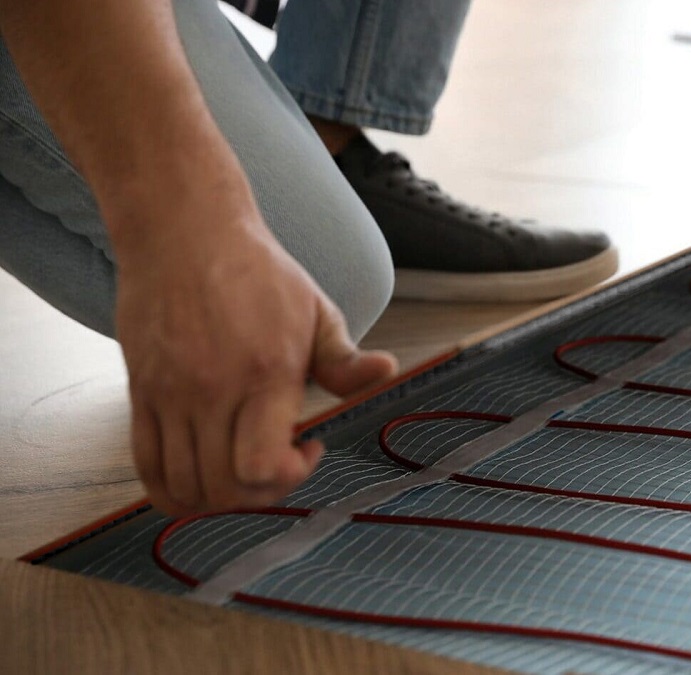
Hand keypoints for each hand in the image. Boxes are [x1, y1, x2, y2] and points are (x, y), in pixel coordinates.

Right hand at [114, 191, 397, 516]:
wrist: (184, 233)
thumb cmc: (258, 274)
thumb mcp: (316, 312)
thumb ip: (346, 361)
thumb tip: (387, 372)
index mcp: (265, 373)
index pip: (261, 465)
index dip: (289, 477)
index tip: (308, 447)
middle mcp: (211, 390)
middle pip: (224, 487)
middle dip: (260, 493)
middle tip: (278, 462)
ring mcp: (169, 395)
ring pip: (183, 486)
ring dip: (218, 499)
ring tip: (242, 469)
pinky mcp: (140, 394)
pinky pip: (145, 467)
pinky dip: (172, 491)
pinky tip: (202, 473)